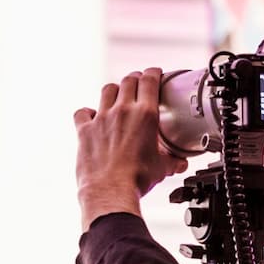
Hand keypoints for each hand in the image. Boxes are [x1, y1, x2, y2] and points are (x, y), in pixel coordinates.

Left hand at [73, 68, 189, 228]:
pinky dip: (88, 112)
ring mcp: (102, 118)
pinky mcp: (85, 130)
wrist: (111, 191)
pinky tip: (92, 117)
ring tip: (118, 96)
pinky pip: (83, 112)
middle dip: (135, 78)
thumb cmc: (137, 180)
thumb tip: (180, 163)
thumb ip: (172, 161)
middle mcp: (123, 111)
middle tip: (139, 83)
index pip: (149, 80)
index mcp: (146, 115)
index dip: (152, 72)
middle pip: (128, 80)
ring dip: (114, 90)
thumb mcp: (162, 168)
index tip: (154, 73)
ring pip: (108, 90)